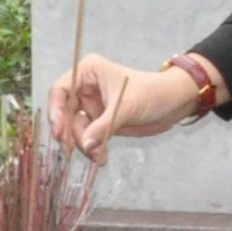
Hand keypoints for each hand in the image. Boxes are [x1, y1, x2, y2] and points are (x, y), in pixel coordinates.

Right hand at [47, 55, 204, 160]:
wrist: (175, 104)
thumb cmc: (153, 94)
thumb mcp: (126, 108)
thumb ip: (103, 127)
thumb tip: (85, 145)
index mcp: (88, 72)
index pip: (60, 90)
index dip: (56, 110)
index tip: (58, 131)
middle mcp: (86, 87)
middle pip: (65, 114)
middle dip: (73, 133)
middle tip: (84, 149)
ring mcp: (92, 105)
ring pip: (76, 129)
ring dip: (84, 145)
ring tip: (99, 157)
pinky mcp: (100, 121)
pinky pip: (87, 137)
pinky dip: (92, 148)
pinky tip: (101, 158)